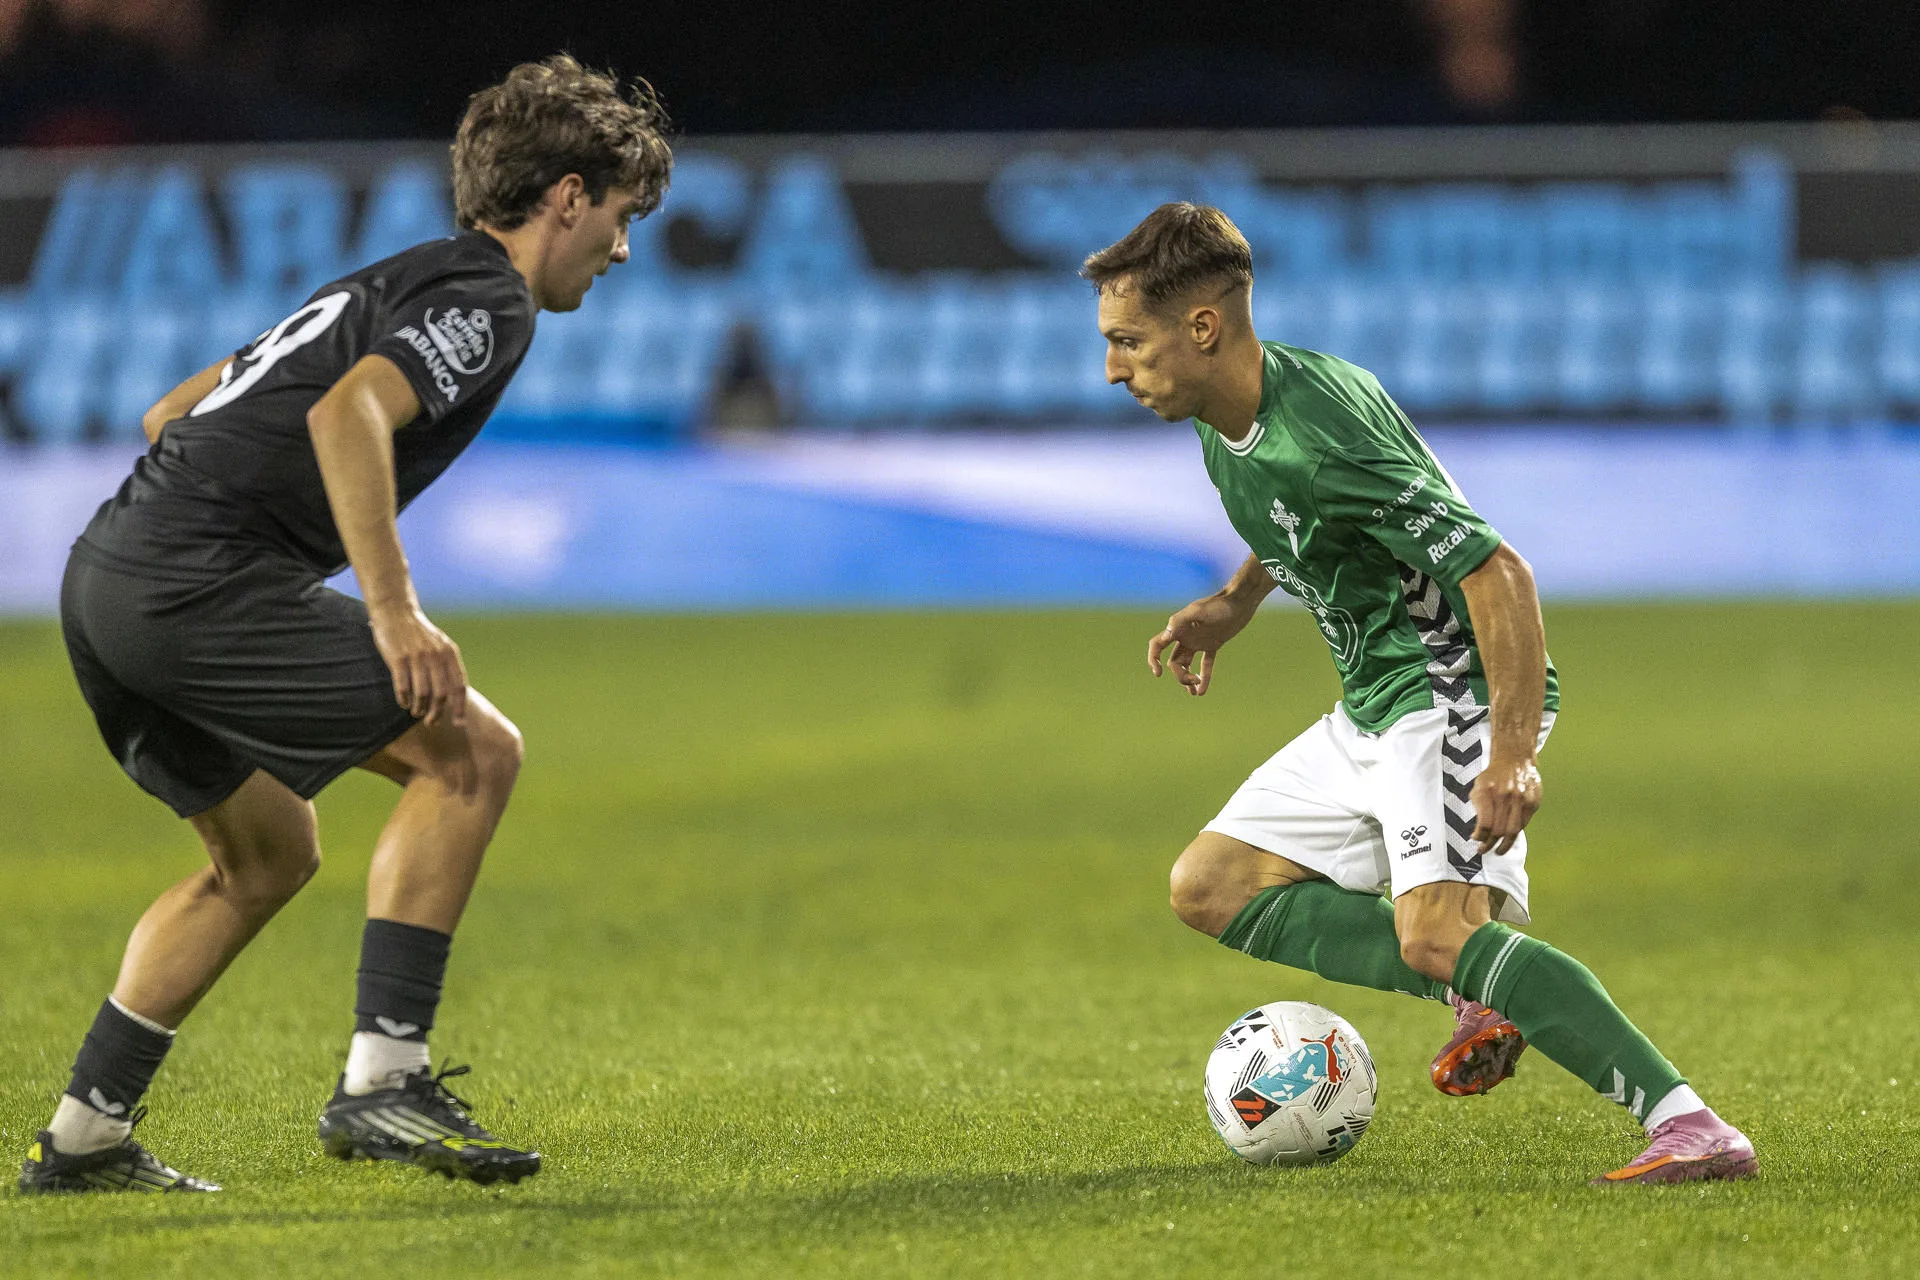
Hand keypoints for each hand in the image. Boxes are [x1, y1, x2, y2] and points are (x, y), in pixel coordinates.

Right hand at [369, 604, 467, 726]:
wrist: (396, 612)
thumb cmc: (418, 634)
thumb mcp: (440, 645)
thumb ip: (447, 666)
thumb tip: (454, 696)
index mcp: (450, 653)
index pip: (459, 686)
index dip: (460, 708)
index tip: (458, 724)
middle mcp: (436, 655)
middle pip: (442, 694)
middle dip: (438, 713)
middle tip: (431, 722)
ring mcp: (417, 657)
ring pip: (422, 693)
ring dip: (420, 709)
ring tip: (417, 712)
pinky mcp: (398, 658)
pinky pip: (403, 687)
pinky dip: (404, 699)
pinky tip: (403, 703)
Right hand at [1147, 592, 1258, 696]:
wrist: (1240, 602)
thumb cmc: (1219, 604)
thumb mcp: (1199, 611)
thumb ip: (1181, 620)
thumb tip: (1166, 635)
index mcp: (1178, 628)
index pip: (1157, 645)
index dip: (1153, 659)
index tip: (1158, 673)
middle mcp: (1185, 636)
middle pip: (1174, 662)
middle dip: (1181, 675)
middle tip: (1193, 681)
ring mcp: (1198, 641)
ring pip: (1186, 665)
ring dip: (1188, 678)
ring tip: (1195, 691)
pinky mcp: (1213, 644)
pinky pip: (1205, 664)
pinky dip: (1204, 677)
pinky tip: (1202, 692)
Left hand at [1469, 756, 1541, 854]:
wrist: (1514, 759)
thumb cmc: (1492, 776)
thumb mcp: (1478, 788)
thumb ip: (1478, 809)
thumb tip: (1478, 834)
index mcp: (1488, 792)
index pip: (1485, 824)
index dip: (1480, 836)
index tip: (1476, 841)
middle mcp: (1506, 796)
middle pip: (1499, 830)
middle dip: (1490, 844)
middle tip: (1483, 850)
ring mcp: (1522, 799)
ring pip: (1513, 830)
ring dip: (1505, 844)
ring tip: (1498, 851)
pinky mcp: (1533, 802)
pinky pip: (1524, 823)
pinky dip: (1515, 832)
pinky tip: (1509, 837)